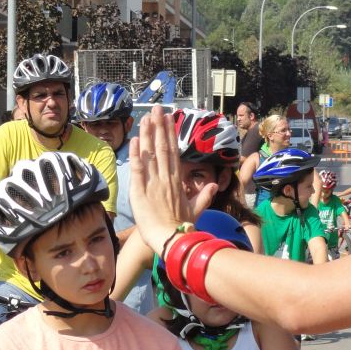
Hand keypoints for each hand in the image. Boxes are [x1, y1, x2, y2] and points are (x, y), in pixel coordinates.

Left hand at [129, 106, 205, 257]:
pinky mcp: (141, 191)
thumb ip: (204, 196)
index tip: (168, 120)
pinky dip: (136, 154)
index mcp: (177, 181)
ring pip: (150, 154)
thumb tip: (215, 184)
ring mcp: (154, 183)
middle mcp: (166, 178)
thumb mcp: (196, 211)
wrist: (172, 240)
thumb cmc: (183, 228)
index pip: (173, 152)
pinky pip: (138, 169)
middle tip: (157, 109)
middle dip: (159, 127)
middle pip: (163, 147)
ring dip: (148, 134)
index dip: (170, 134)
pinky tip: (135, 140)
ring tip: (146, 117)